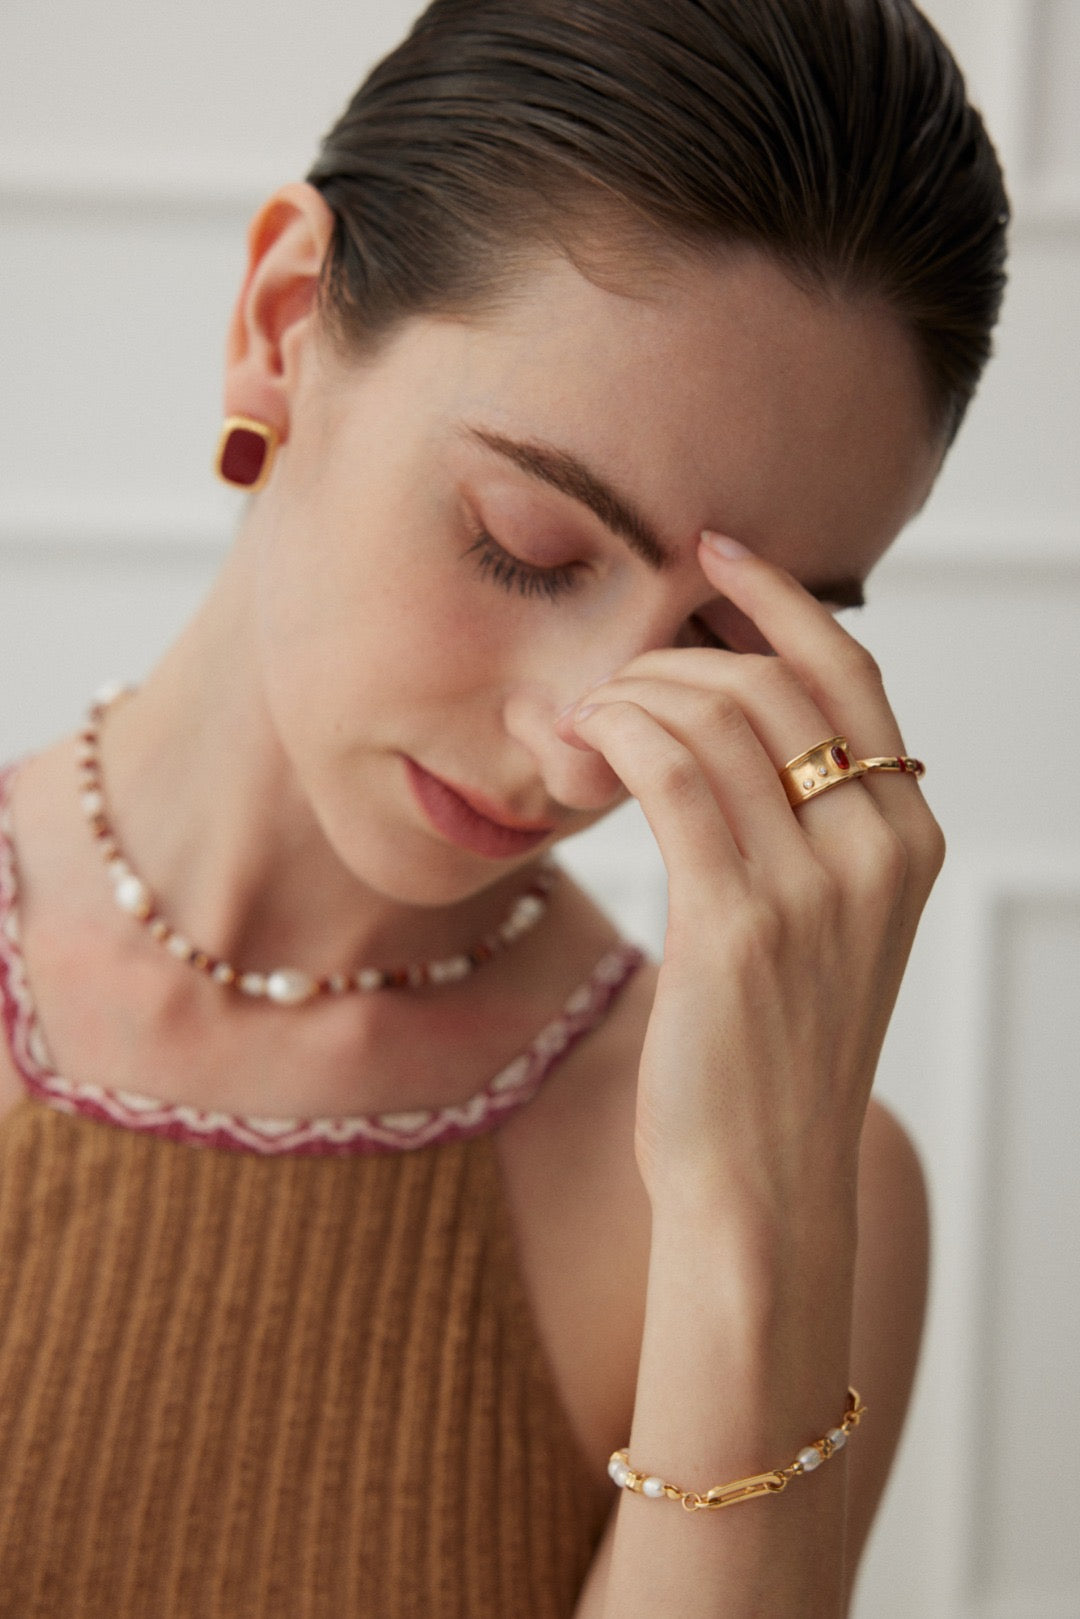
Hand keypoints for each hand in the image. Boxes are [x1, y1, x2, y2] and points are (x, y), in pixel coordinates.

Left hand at [570, 535, 944, 1224]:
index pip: (852, 674)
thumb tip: (735, 719)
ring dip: (631, 693)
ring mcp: (814, 886)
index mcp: (908, 839)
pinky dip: (615, 734)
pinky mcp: (737, 921)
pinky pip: (669, 773)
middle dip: (676, 654)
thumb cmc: (775, 1052)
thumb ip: (812, 825)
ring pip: (712, 716)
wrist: (763, 1184)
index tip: (715, 552)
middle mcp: (878, 850)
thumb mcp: (829, 927)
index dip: (781, 597)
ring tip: (584, 718)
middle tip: (613, 679)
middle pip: (771, 682)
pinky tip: (581, 742)